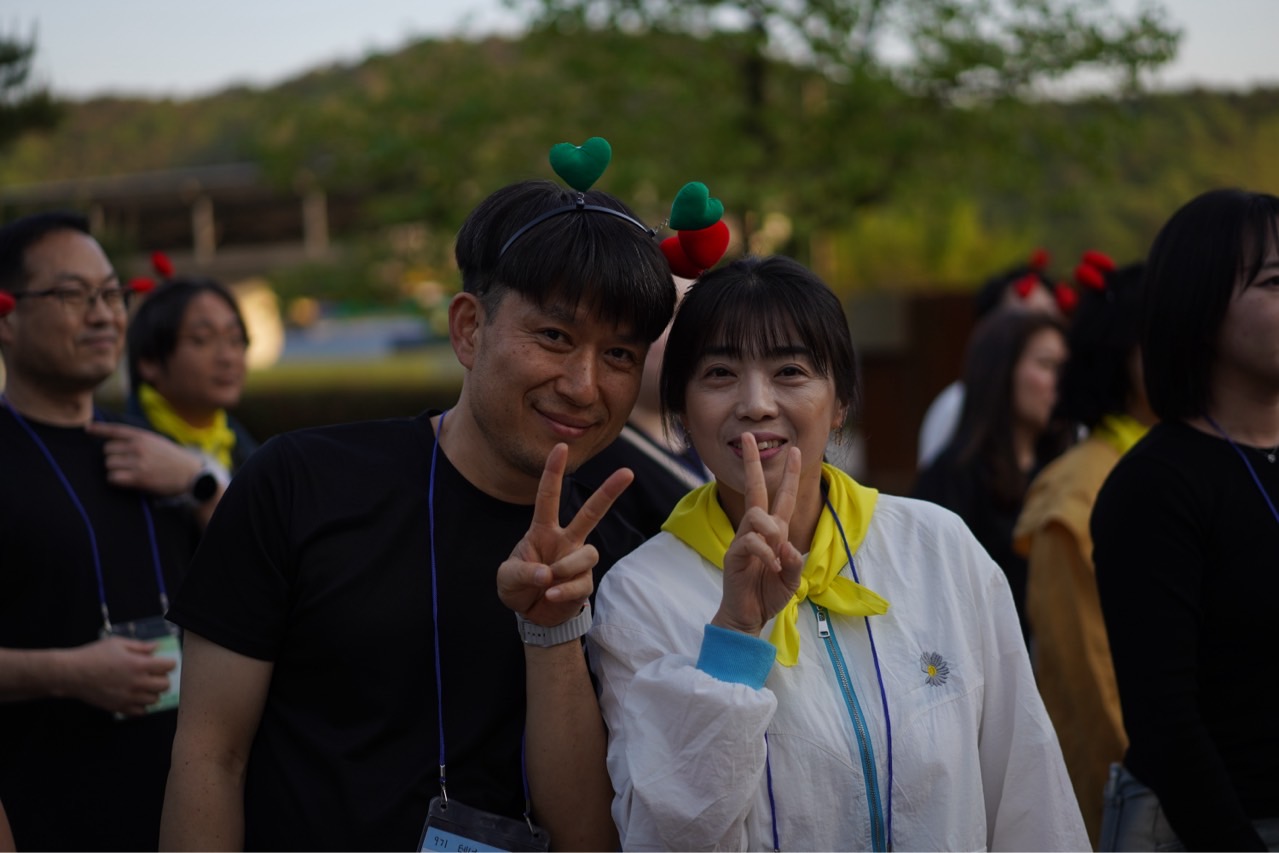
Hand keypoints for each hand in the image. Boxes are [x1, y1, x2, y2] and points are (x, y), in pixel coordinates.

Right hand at [61, 635, 175, 715]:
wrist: (71, 674)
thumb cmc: (94, 655)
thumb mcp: (117, 644)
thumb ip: (140, 646)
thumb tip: (157, 647)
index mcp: (139, 665)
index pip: (169, 666)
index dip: (167, 662)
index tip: (162, 662)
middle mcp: (137, 683)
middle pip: (165, 685)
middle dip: (162, 677)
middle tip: (152, 674)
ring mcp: (128, 697)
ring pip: (155, 699)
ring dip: (152, 692)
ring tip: (142, 685)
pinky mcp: (119, 708)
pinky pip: (140, 712)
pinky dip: (141, 705)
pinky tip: (134, 696)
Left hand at [86, 421, 202, 497]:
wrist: (189, 474)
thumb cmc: (172, 458)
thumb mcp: (156, 442)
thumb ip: (137, 440)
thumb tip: (112, 442)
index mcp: (143, 436)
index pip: (115, 430)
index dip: (99, 429)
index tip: (87, 429)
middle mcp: (138, 447)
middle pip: (107, 451)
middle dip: (112, 457)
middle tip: (125, 463)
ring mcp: (138, 462)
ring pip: (109, 465)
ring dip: (114, 470)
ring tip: (128, 472)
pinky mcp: (138, 478)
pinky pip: (113, 478)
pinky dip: (116, 480)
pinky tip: (126, 480)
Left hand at [497, 443, 633, 626]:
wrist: (532, 616)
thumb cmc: (518, 587)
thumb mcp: (507, 577)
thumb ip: (523, 572)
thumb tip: (547, 573)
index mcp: (543, 530)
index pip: (548, 497)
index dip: (554, 471)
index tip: (561, 447)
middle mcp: (565, 540)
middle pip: (591, 512)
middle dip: (609, 492)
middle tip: (627, 472)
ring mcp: (577, 561)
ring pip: (588, 553)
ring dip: (566, 567)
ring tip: (548, 581)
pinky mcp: (585, 583)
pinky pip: (582, 582)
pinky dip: (565, 590)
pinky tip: (552, 595)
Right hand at [712, 432, 804, 635]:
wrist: (749, 616)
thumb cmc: (769, 595)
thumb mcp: (792, 579)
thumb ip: (794, 562)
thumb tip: (786, 545)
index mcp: (775, 532)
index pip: (783, 498)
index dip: (790, 475)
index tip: (796, 451)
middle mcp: (757, 531)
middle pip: (755, 489)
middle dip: (753, 463)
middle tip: (749, 437)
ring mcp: (743, 540)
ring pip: (755, 515)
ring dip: (770, 530)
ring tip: (777, 552)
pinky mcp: (734, 555)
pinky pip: (750, 541)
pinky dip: (765, 553)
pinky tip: (771, 567)